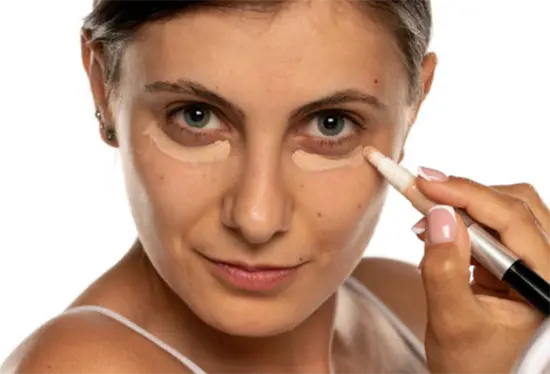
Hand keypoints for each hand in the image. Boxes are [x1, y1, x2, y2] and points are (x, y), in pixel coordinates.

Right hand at [411, 167, 549, 373]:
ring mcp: (535, 262)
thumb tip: (437, 216)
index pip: (513, 219)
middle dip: (464, 193)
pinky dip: (463, 220)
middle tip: (420, 188)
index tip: (423, 182)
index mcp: (548, 283)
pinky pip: (494, 225)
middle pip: (515, 204)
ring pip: (506, 208)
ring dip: (464, 205)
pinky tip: (438, 232)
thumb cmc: (474, 366)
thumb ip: (444, 270)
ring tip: (426, 217)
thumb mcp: (453, 322)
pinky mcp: (516, 262)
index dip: (466, 193)